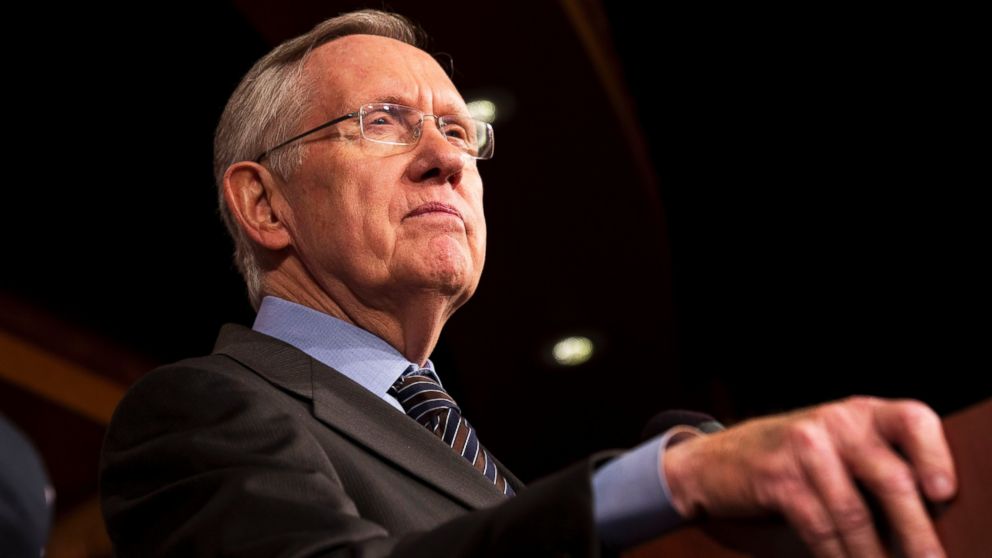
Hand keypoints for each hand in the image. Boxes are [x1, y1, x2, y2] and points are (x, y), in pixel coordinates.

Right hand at [663, 396, 956, 557]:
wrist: (713, 461)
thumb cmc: (787, 457)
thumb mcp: (833, 444)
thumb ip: (875, 462)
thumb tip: (926, 515)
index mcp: (858, 411)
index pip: (913, 419)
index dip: (934, 455)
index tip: (942, 493)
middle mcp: (834, 422)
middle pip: (891, 478)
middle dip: (915, 531)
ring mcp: (803, 448)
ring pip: (855, 514)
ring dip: (873, 556)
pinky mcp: (778, 478)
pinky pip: (820, 528)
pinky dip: (838, 556)